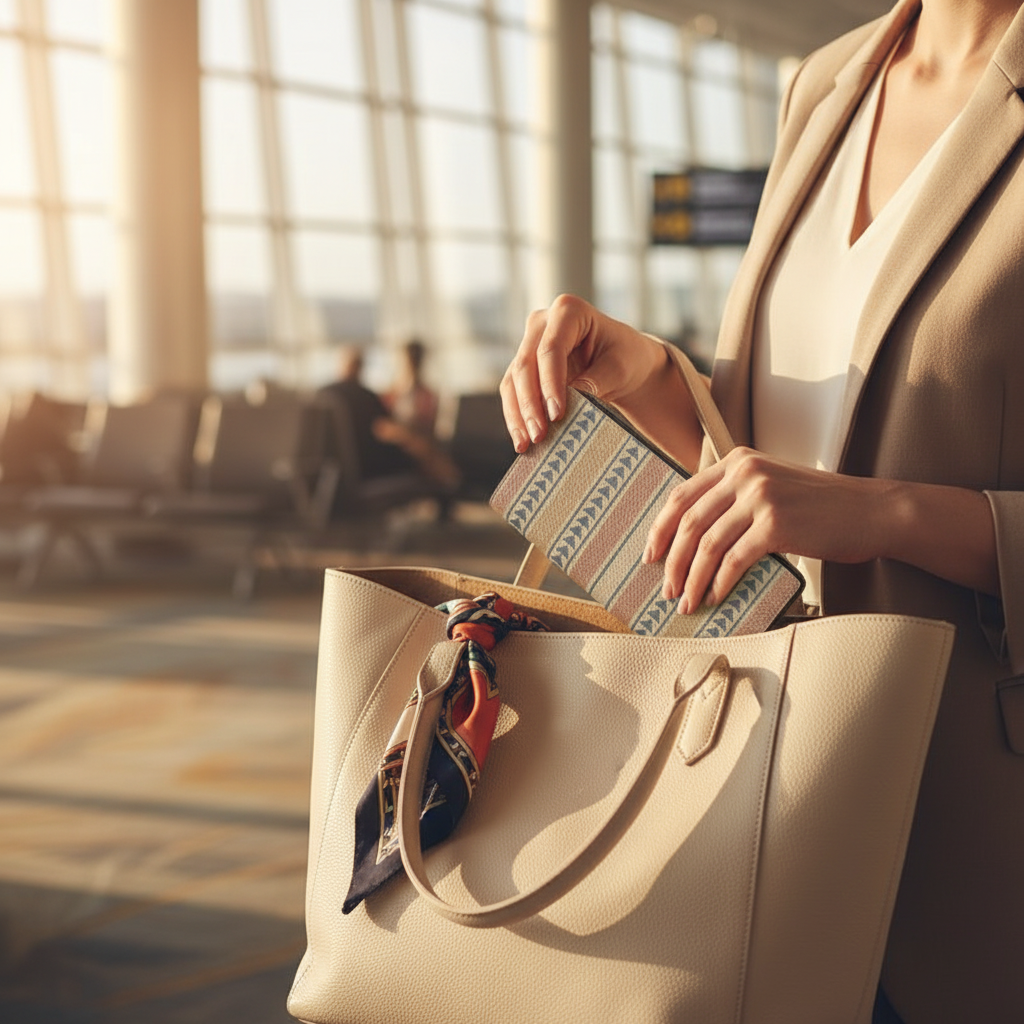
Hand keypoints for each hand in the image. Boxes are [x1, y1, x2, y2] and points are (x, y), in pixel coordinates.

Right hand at [499, 294, 666, 453]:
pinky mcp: (523, 369)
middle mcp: (542, 323)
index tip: (557, 415)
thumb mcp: (619, 368)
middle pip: (526, 365)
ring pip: (512, 381)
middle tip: (540, 435)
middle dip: (531, 404)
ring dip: (518, 415)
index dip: (550, 383)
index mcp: (569, 310)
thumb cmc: (626, 359)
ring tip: (527, 444)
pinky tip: (522, 441)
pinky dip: (516, 418)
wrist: (623, 365)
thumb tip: (571, 400)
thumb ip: (595, 381)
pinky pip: (512, 394)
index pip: (551, 349)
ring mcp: (529, 345)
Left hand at [643, 447, 884, 612]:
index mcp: (737, 461)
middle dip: (672, 562)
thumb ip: (735, 498)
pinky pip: (734, 560)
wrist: (872, 512)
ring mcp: (760, 497)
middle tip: (667, 589)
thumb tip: (693, 538)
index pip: (682, 496)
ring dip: (693, 579)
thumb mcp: (771, 486)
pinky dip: (720, 583)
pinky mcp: (776, 524)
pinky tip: (717, 598)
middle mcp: (745, 473)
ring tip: (688, 602)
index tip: (650, 556)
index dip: (660, 530)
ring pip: (707, 544)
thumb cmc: (822, 507)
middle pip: (689, 522)